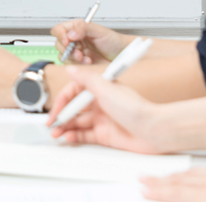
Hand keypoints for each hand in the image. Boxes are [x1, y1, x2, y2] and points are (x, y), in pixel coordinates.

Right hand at [48, 67, 169, 153]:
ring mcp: (103, 119)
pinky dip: (75, 136)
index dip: (63, 101)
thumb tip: (71, 69)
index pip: (74, 92)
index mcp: (100, 89)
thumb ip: (86, 79)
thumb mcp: (106, 88)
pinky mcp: (105, 135)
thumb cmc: (135, 109)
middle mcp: (101, 103)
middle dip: (62, 116)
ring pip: (78, 123)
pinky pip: (85, 135)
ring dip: (65, 127)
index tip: (55, 109)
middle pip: (75, 109)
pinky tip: (69, 137)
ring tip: (57, 133)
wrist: (153, 130)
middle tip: (52, 124)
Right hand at [51, 19, 133, 63]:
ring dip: (73, 58)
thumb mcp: (100, 31)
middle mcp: (75, 40)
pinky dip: (78, 65)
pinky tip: (88, 62)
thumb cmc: (114, 41)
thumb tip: (70, 33)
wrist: (123, 56)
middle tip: (78, 52)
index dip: (60, 35)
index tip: (67, 41)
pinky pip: (71, 65)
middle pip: (59, 44)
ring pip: (64, 56)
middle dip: (67, 49)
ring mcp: (77, 52)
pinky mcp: (80, 63)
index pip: (60, 29)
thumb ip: (83, 28)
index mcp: (77, 29)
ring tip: (85, 58)